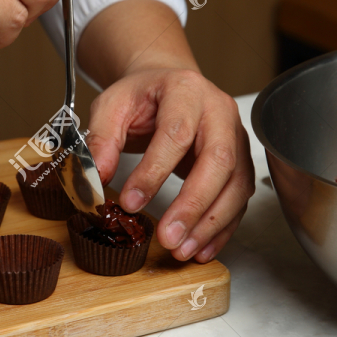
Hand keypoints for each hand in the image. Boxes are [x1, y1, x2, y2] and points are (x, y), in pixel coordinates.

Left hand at [87, 68, 254, 262]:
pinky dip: (221, 228)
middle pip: (218, 161)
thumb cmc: (142, 97)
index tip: (130, 202)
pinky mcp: (240, 162)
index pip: (176, 133)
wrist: (166, 87)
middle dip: (193, 205)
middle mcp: (219, 112)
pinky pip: (239, 199)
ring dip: (210, 223)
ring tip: (181, 249)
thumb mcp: (112, 106)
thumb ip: (102, 138)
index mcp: (186, 91)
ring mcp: (235, 138)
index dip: (154, 171)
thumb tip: (96, 177)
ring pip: (236, 184)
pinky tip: (200, 247)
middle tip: (168, 237)